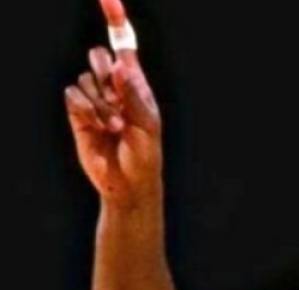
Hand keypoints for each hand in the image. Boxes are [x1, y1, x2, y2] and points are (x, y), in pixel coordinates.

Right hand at [64, 0, 161, 208]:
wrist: (127, 182)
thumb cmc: (145, 155)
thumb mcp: (146, 123)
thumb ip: (132, 93)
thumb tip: (121, 64)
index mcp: (136, 85)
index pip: (124, 47)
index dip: (115, 21)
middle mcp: (114, 88)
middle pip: (99, 56)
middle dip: (105, 72)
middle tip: (118, 99)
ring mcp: (95, 99)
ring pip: (86, 79)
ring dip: (101, 104)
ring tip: (115, 126)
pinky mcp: (78, 113)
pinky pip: (73, 96)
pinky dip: (86, 110)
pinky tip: (99, 128)